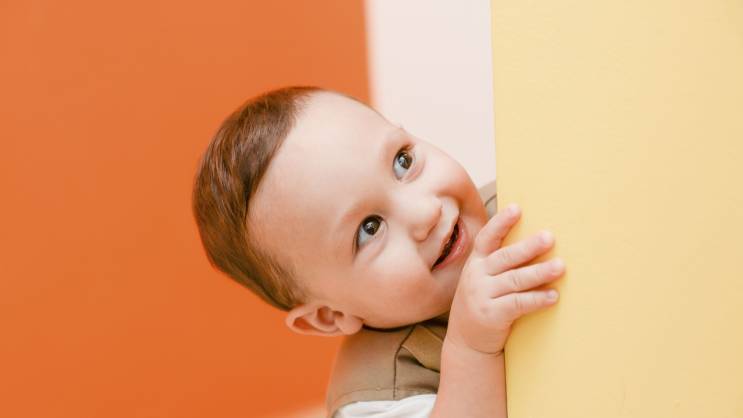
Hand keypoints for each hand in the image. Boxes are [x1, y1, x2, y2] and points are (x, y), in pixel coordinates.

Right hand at [446, 203, 564, 354]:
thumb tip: (534, 242)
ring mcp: (482, 296)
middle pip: (505, 258)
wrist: (467, 342)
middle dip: (529, 247)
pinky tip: (553, 295)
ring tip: (561, 266)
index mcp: (475, 263)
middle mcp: (476, 276)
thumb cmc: (482, 303)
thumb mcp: (481, 279)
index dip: (501, 223)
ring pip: (515, 280)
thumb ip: (498, 263)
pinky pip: (518, 304)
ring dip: (539, 272)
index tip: (517, 208)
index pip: (487, 238)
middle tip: (550, 237)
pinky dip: (537, 299)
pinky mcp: (492, 316)